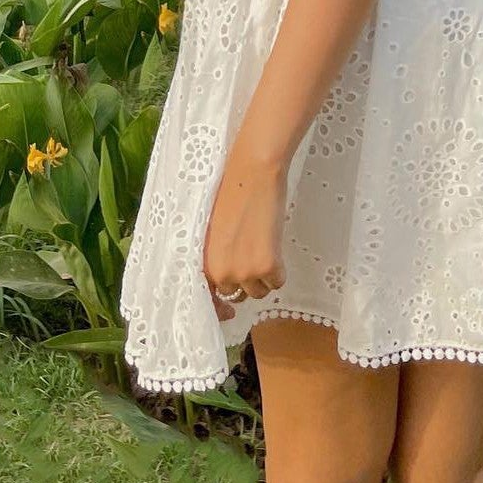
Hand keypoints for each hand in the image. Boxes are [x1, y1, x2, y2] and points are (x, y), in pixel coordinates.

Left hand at [201, 148, 288, 321]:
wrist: (252, 171)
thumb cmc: (232, 191)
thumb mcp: (213, 231)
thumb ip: (215, 257)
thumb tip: (224, 281)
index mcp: (203, 262)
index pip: (209, 300)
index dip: (221, 308)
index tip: (230, 312)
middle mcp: (220, 272)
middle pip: (237, 295)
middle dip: (245, 280)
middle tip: (252, 254)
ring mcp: (244, 271)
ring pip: (259, 291)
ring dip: (263, 275)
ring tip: (263, 245)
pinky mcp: (267, 265)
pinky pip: (277, 282)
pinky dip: (279, 269)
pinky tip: (274, 244)